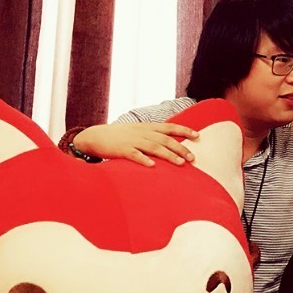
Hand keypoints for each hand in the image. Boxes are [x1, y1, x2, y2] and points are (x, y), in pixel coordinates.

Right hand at [73, 122, 199, 166]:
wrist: (95, 136)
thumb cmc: (120, 136)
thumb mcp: (138, 131)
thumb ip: (153, 135)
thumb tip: (170, 142)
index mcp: (148, 127)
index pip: (170, 127)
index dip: (184, 130)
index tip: (197, 135)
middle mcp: (143, 132)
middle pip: (165, 140)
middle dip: (181, 148)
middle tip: (193, 158)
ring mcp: (132, 141)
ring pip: (154, 147)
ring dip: (168, 155)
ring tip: (180, 163)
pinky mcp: (122, 150)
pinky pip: (134, 155)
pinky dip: (144, 160)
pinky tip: (152, 166)